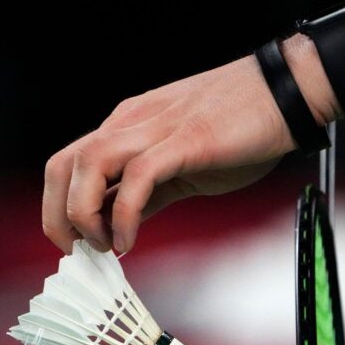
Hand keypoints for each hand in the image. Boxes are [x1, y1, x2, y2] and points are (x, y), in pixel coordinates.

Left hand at [41, 48, 324, 253]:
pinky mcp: (182, 142)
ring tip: (105, 245)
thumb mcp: (180, 164)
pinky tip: (130, 241)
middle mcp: (130, 124)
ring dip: (84, 214)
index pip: (68, 165)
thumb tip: (122, 226)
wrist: (287, 93)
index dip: (59, 208)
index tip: (75, 243)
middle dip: (58, 216)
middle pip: (63, 165)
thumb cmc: (242, 126)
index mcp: (126, 127)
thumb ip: (148, 192)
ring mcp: (154, 130)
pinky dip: (124, 216)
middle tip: (78, 251)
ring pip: (88, 166)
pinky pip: (137, 179)